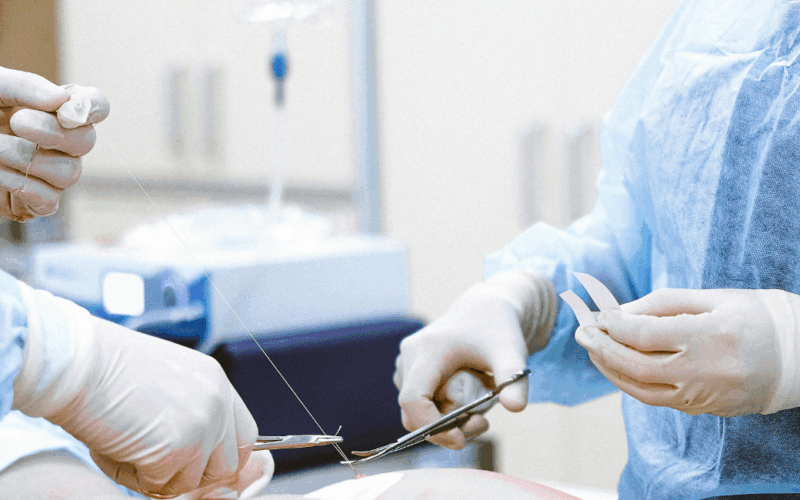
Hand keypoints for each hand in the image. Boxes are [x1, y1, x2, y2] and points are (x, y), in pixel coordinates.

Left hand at [0, 67, 109, 220]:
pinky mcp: (37, 202)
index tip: (66, 113)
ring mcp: (53, 174)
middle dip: (54, 132)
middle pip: (86, 140)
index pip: (95, 106)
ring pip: (69, 173)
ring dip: (27, 159)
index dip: (91, 108)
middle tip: (17, 122)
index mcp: (54, 109)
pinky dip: (21, 186)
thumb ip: (25, 88)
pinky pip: (49, 200)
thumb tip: (63, 100)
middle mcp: (61, 143)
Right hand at [12, 285, 257, 497]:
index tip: (195, 465)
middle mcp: (218, 402)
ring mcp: (203, 426)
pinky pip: (160, 486)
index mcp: (216, 381)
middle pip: (228, 465)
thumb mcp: (165, 383)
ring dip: (158, 477)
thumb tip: (194, 456)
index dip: (219, 457)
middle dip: (193, 475)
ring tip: (125, 447)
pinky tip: (114, 448)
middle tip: (157, 466)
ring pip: (192, 482)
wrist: (77, 361)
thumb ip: (189, 412)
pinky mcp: (178, 450)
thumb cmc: (106, 370)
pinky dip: (133, 477)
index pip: (244, 435)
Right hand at [393, 271, 555, 448]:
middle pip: (412, 411)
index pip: (413, 399)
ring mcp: (406, 362)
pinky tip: (467, 401)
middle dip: (444, 428)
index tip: (460, 439)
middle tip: (482, 423)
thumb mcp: (511, 353)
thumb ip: (514, 380)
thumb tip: (515, 408)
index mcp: (428, 349)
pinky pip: (418, 401)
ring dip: (443, 421)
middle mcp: (410, 355)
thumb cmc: (498, 329)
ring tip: (479, 410)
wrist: (487, 308)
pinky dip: (439, 411)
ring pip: (414, 409)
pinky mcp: (410, 368)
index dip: (431, 426)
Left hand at [575, 287, 799, 416]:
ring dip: (610, 369)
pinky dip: (630, 383)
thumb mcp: (713, 298)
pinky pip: (656, 399)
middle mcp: (705, 370)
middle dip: (602, 348)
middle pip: (635, 364)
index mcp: (709, 336)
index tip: (598, 315)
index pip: (644, 334)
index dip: (614, 325)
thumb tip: (620, 311)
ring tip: (593, 349)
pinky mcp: (704, 409)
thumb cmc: (756, 317)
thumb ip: (663, 303)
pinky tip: (618, 367)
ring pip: (641, 389)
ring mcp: (704, 395)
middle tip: (582, 333)